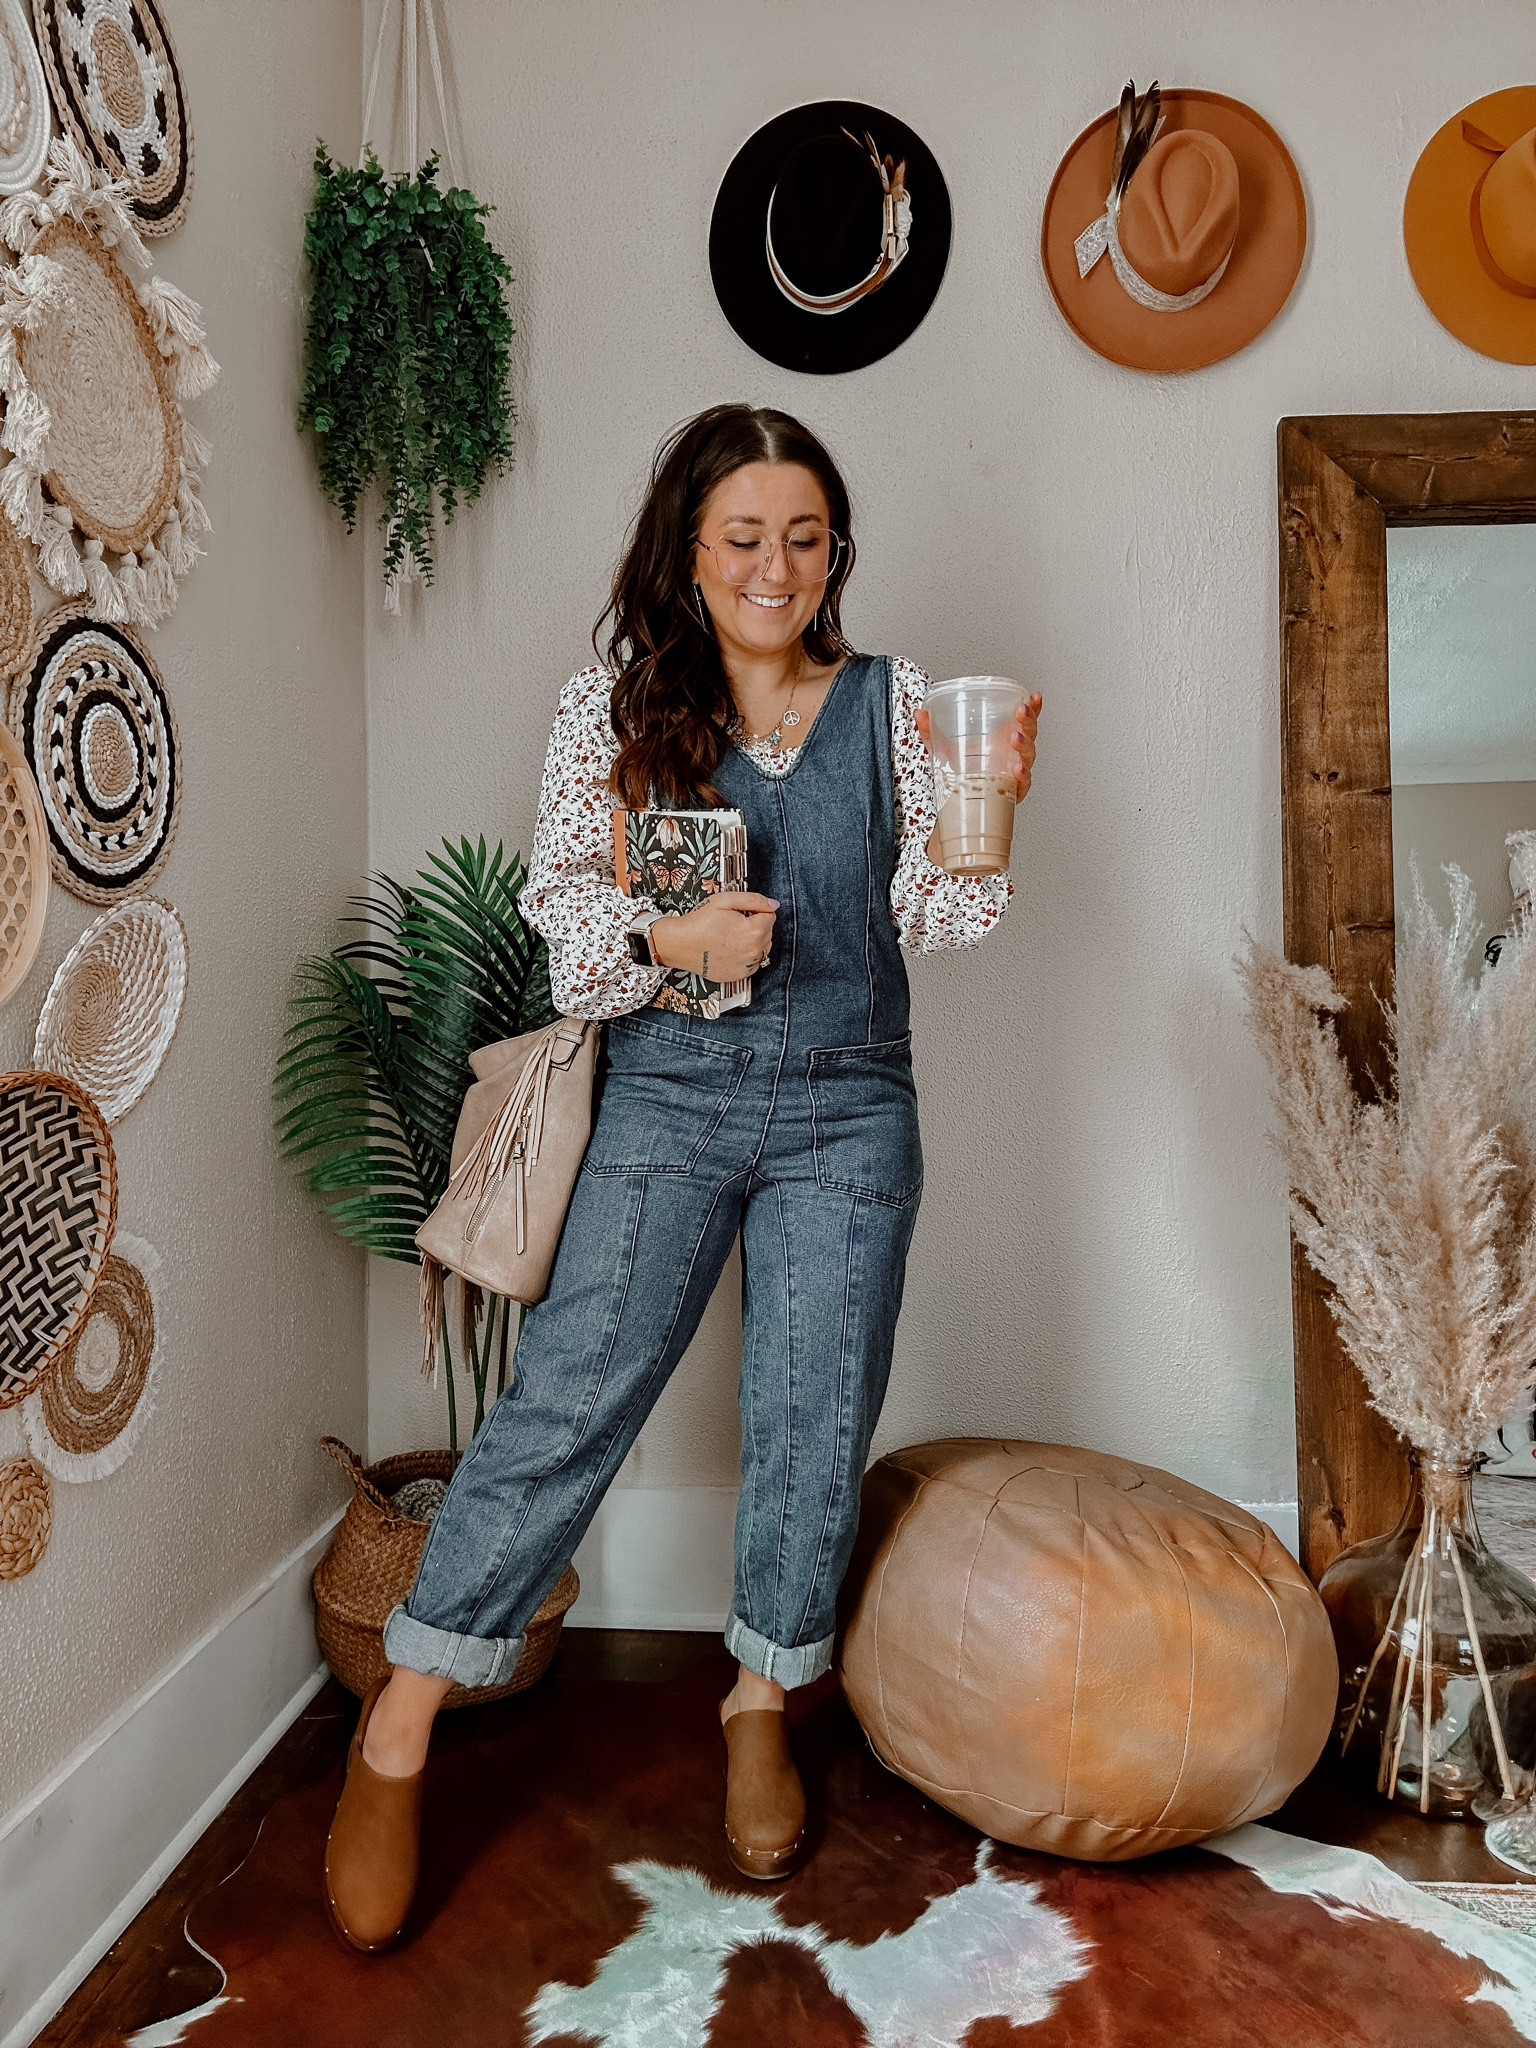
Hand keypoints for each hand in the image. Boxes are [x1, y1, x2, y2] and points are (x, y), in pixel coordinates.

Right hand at [651, 892, 777, 979]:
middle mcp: (754, 951)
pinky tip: (730, 949)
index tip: (740, 912)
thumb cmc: (699, 922)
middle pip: (767, 932)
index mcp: (753, 931)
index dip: (755, 910)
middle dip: (755, 925)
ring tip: (730, 936)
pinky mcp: (739, 975)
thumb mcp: (725, 900)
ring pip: (762, 948)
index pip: (770, 916)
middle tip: (732, 923)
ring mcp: (747, 965)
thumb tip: (773, 905)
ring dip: (752, 941)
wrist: (679, 944)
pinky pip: (752, 963)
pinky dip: (746, 955)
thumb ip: (754, 900)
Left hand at [915, 691, 1041, 805]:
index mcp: (1002, 738)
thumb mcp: (944, 749)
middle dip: (1028, 721)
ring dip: (1025, 745)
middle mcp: (1012, 753)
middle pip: (1030, 733)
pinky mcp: (1013, 791)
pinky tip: (1016, 768)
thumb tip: (920, 714)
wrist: (957, 805)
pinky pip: (1022, 783)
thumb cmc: (961, 773)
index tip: (1034, 697)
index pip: (1022, 719)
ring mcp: (1014, 772)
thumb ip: (931, 732)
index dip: (1032, 707)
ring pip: (1029, 756)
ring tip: (1015, 738)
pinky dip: (1021, 775)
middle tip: (1021, 712)